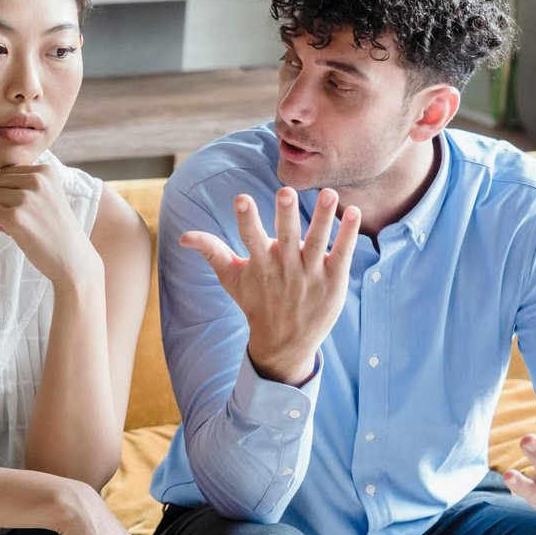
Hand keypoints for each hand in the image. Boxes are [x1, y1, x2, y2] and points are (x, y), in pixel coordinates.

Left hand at [0, 164, 99, 284]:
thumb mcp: (49, 194)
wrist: (72, 258)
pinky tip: (12, 233)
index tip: (27, 208)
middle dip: (0, 200)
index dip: (10, 192)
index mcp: (45, 171)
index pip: (7, 172)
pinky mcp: (14, 218)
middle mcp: (36, 180)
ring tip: (17, 224)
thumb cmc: (56, 228)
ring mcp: (25, 198)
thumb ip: (27, 181)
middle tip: (20, 217)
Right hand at [180, 186, 359, 384]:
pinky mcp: (333, 280)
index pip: (250, 238)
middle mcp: (285, 268)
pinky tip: (353, 212)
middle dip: (285, 215)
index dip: (246, 219)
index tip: (241, 199)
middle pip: (287, 237)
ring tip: (329, 193)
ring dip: (323, 217)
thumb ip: (211, 251)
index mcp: (260, 265)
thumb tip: (182, 237)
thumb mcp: (231, 279)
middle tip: (286, 191)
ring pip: (318, 241)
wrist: (284, 343)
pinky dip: (348, 234)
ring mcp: (311, 275)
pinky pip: (341, 253)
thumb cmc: (255, 303)